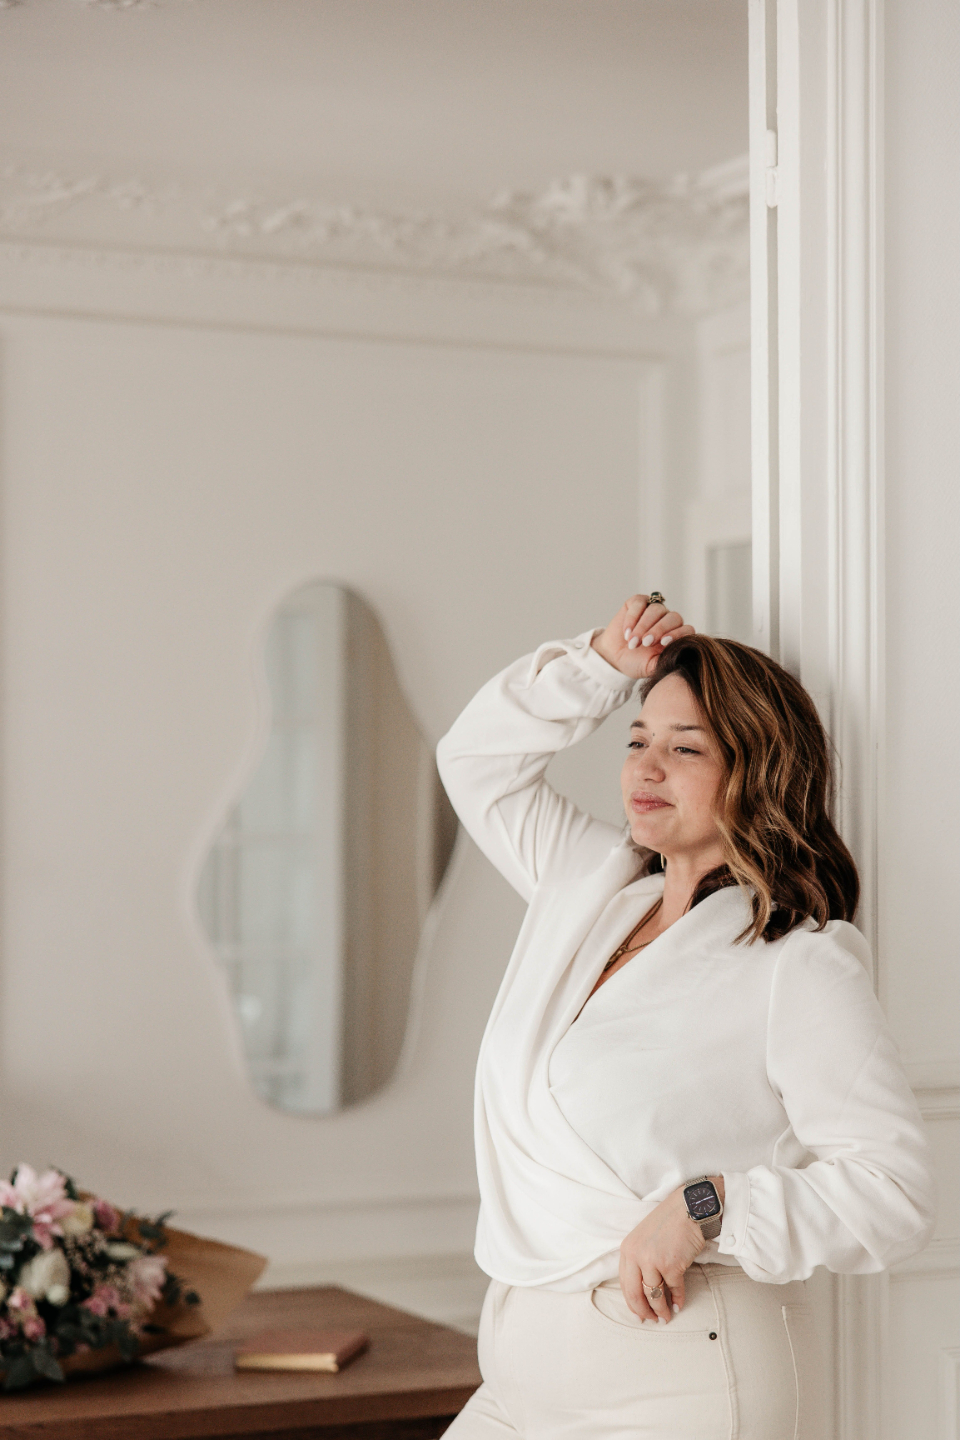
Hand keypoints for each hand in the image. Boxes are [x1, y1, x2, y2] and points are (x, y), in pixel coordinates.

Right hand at [591, 595, 694, 678]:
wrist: (614, 657)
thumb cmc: (636, 662)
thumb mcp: (652, 667)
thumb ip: (666, 662)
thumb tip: (681, 658)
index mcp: (676, 636)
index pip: (687, 629)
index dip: (677, 634)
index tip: (663, 643)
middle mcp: (668, 621)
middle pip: (673, 617)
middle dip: (658, 630)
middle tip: (645, 643)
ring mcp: (654, 609)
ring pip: (656, 609)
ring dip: (643, 626)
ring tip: (632, 641)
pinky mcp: (638, 602)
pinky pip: (640, 603)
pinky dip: (632, 617)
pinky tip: (627, 632)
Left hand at [618, 1179, 721, 1321]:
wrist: (688, 1209)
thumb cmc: (669, 1222)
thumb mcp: (645, 1238)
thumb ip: (640, 1259)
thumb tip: (644, 1289)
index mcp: (627, 1249)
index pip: (624, 1283)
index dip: (631, 1302)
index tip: (638, 1313)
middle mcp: (636, 1256)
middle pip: (634, 1294)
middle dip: (643, 1311)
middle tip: (651, 1320)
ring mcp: (653, 1261)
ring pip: (654, 1295)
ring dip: (661, 1310)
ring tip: (666, 1317)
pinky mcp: (671, 1265)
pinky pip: (673, 1289)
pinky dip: (677, 1300)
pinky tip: (678, 1305)